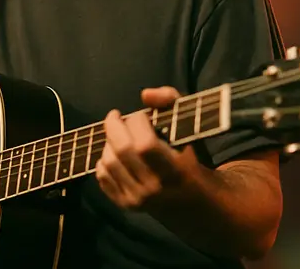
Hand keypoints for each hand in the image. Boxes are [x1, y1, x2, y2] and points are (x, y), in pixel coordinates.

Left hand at [95, 86, 200, 211]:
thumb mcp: (190, 127)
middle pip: (122, 151)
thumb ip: (171, 101)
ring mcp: (137, 199)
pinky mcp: (125, 205)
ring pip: (109, 162)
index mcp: (175, 171)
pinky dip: (103, 160)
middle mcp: (154, 188)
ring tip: (119, 136)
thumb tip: (145, 94)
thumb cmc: (195, 161)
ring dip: (109, 142)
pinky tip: (115, 154)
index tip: (141, 116)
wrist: (197, 206)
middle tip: (115, 116)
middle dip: (113, 126)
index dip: (138, 122)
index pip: (144, 144)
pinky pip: (102, 177)